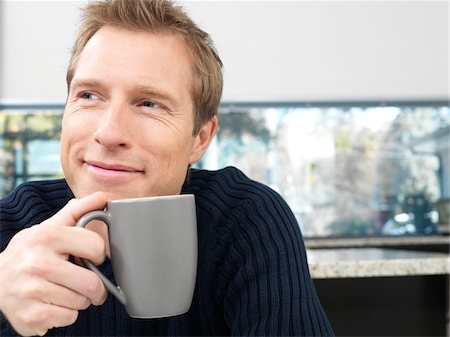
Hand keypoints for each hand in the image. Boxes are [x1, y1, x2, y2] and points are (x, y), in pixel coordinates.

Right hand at [0, 192, 108, 335]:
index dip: (98, 254)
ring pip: (82, 302)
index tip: (90, 257)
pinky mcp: (31, 315)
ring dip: (80, 299)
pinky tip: (53, 303)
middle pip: (92, 282)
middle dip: (95, 286)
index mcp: (46, 236)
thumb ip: (77, 211)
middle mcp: (37, 263)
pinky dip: (67, 313)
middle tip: (86, 282)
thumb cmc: (31, 253)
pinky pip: (70, 317)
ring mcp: (32, 291)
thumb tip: (103, 196)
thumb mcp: (49, 227)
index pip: (95, 247)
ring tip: (64, 290)